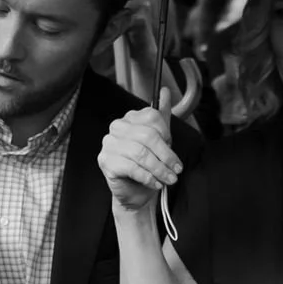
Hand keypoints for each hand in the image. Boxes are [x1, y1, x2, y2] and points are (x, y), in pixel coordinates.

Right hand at [97, 95, 181, 214]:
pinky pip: (131, 167)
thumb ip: (162, 116)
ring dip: (159, 169)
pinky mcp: (105, 161)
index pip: (152, 117)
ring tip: (168, 179)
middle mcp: (117, 127)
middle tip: (176, 170)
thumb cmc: (148, 165)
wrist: (136, 192)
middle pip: (148, 136)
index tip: (172, 150)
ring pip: (140, 153)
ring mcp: (109, 144)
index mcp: (130, 118)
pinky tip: (154, 183)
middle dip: (166, 155)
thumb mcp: (160, 139)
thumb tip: (165, 91)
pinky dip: (147, 177)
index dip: (166, 134)